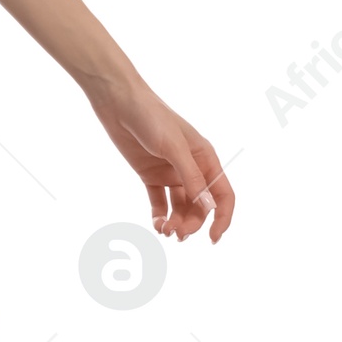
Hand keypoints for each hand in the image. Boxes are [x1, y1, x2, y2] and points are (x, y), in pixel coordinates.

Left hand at [84, 74, 234, 243]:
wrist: (119, 103)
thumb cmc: (151, 117)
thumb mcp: (174, 147)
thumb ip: (191, 178)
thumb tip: (208, 208)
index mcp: (205, 158)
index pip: (222, 194)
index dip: (222, 218)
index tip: (212, 238)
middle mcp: (191, 168)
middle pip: (200, 206)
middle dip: (191, 223)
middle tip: (177, 235)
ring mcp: (171, 172)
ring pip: (180, 207)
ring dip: (176, 222)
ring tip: (164, 232)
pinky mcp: (151, 175)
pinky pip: (160, 202)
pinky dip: (159, 216)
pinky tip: (156, 224)